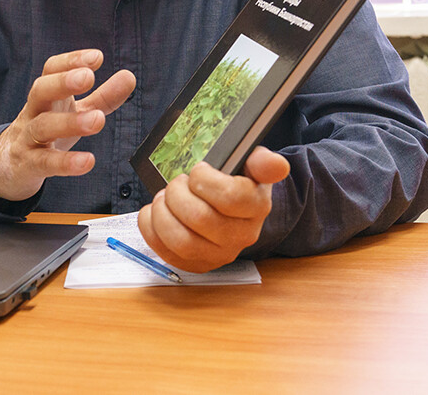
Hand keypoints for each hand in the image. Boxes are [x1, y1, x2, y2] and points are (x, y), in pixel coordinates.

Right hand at [0, 49, 135, 202]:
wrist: (9, 166)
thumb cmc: (46, 133)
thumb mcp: (74, 113)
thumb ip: (102, 97)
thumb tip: (129, 76)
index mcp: (46, 96)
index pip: (51, 69)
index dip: (71, 61)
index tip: (96, 57)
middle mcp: (34, 112)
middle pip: (40, 90)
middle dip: (63, 82)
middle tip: (88, 77)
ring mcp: (27, 138)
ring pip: (43, 126)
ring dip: (70, 122)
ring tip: (98, 120)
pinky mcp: (28, 165)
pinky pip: (44, 162)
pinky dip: (65, 162)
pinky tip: (87, 161)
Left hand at [137, 147, 289, 272]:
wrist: (236, 209)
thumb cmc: (239, 182)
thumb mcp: (253, 164)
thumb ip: (263, 161)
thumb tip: (276, 165)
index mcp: (257, 207)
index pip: (231, 197)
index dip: (205, 180)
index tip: (198, 169)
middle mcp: (242, 236)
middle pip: (201, 219)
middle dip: (178, 194)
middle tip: (178, 182)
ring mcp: (219, 255)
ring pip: (181, 241)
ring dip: (163, 214)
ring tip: (164, 198)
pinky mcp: (198, 264)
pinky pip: (166, 253)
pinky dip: (151, 229)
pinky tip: (156, 212)